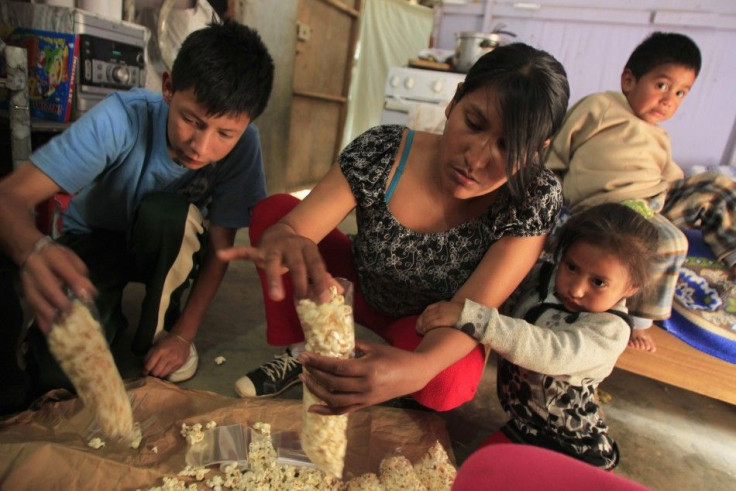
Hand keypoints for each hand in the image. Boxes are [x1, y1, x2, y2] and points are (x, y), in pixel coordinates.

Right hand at [20, 239, 96, 333]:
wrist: (31, 252)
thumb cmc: (57, 257)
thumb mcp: (71, 259)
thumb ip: (80, 274)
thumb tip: (90, 292)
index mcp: (52, 257)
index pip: (64, 269)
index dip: (74, 282)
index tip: (85, 296)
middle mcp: (37, 270)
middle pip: (47, 286)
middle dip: (59, 300)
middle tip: (71, 312)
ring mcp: (28, 282)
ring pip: (36, 299)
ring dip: (48, 314)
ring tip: (59, 325)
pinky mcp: (25, 294)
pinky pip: (31, 307)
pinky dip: (40, 320)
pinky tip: (49, 330)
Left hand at [143, 333, 191, 378]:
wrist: (181, 338)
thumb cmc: (166, 342)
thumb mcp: (155, 346)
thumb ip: (149, 356)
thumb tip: (144, 368)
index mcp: (159, 350)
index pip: (149, 366)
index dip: (144, 371)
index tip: (143, 373)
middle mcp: (168, 356)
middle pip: (155, 372)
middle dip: (152, 373)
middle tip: (151, 371)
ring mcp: (175, 360)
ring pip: (163, 374)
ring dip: (159, 374)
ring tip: (158, 370)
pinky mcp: (180, 363)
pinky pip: (170, 372)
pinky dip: (166, 371)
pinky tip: (165, 368)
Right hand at [217, 225, 331, 301]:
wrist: (284, 231)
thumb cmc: (300, 253)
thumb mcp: (312, 262)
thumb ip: (323, 277)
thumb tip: (339, 293)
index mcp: (308, 249)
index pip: (317, 266)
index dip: (322, 282)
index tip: (326, 299)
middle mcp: (292, 246)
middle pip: (297, 265)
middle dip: (300, 282)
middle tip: (302, 299)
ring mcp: (274, 247)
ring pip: (273, 262)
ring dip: (275, 279)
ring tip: (276, 297)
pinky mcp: (260, 249)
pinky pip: (247, 251)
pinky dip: (235, 253)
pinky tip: (222, 254)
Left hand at [297, 339, 432, 414]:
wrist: (414, 375)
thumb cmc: (395, 357)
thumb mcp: (375, 347)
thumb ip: (355, 346)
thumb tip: (335, 340)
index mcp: (368, 369)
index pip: (337, 367)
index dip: (318, 362)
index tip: (305, 355)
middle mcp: (365, 386)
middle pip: (332, 383)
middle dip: (314, 373)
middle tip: (302, 363)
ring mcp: (365, 398)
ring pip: (334, 399)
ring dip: (316, 391)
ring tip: (305, 379)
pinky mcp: (365, 405)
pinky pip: (343, 411)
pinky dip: (326, 411)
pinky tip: (312, 408)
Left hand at [416, 301, 462, 335]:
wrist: (471, 314)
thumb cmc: (465, 313)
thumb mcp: (454, 308)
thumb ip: (448, 310)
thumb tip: (445, 316)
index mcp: (442, 304)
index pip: (428, 309)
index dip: (423, 315)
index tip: (420, 321)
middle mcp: (440, 307)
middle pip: (426, 314)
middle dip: (420, 322)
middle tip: (418, 328)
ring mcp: (441, 313)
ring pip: (427, 319)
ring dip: (422, 326)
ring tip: (420, 331)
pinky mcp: (443, 320)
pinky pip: (431, 323)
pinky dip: (426, 328)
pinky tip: (424, 332)